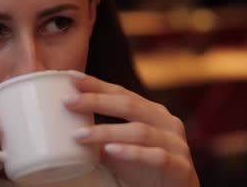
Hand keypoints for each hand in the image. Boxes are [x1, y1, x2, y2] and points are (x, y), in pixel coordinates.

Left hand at [64, 73, 199, 186]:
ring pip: (139, 131)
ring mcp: (175, 143)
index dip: (96, 84)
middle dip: (96, 101)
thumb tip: (67, 127)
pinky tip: (111, 151)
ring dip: (107, 132)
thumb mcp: (119, 148)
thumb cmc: (145, 168)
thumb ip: (101, 138)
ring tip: (80, 135)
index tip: (71, 77)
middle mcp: (165, 122)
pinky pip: (155, 156)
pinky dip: (132, 153)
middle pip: (128, 105)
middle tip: (68, 101)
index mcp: (151, 111)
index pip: (120, 93)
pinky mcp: (179, 166)